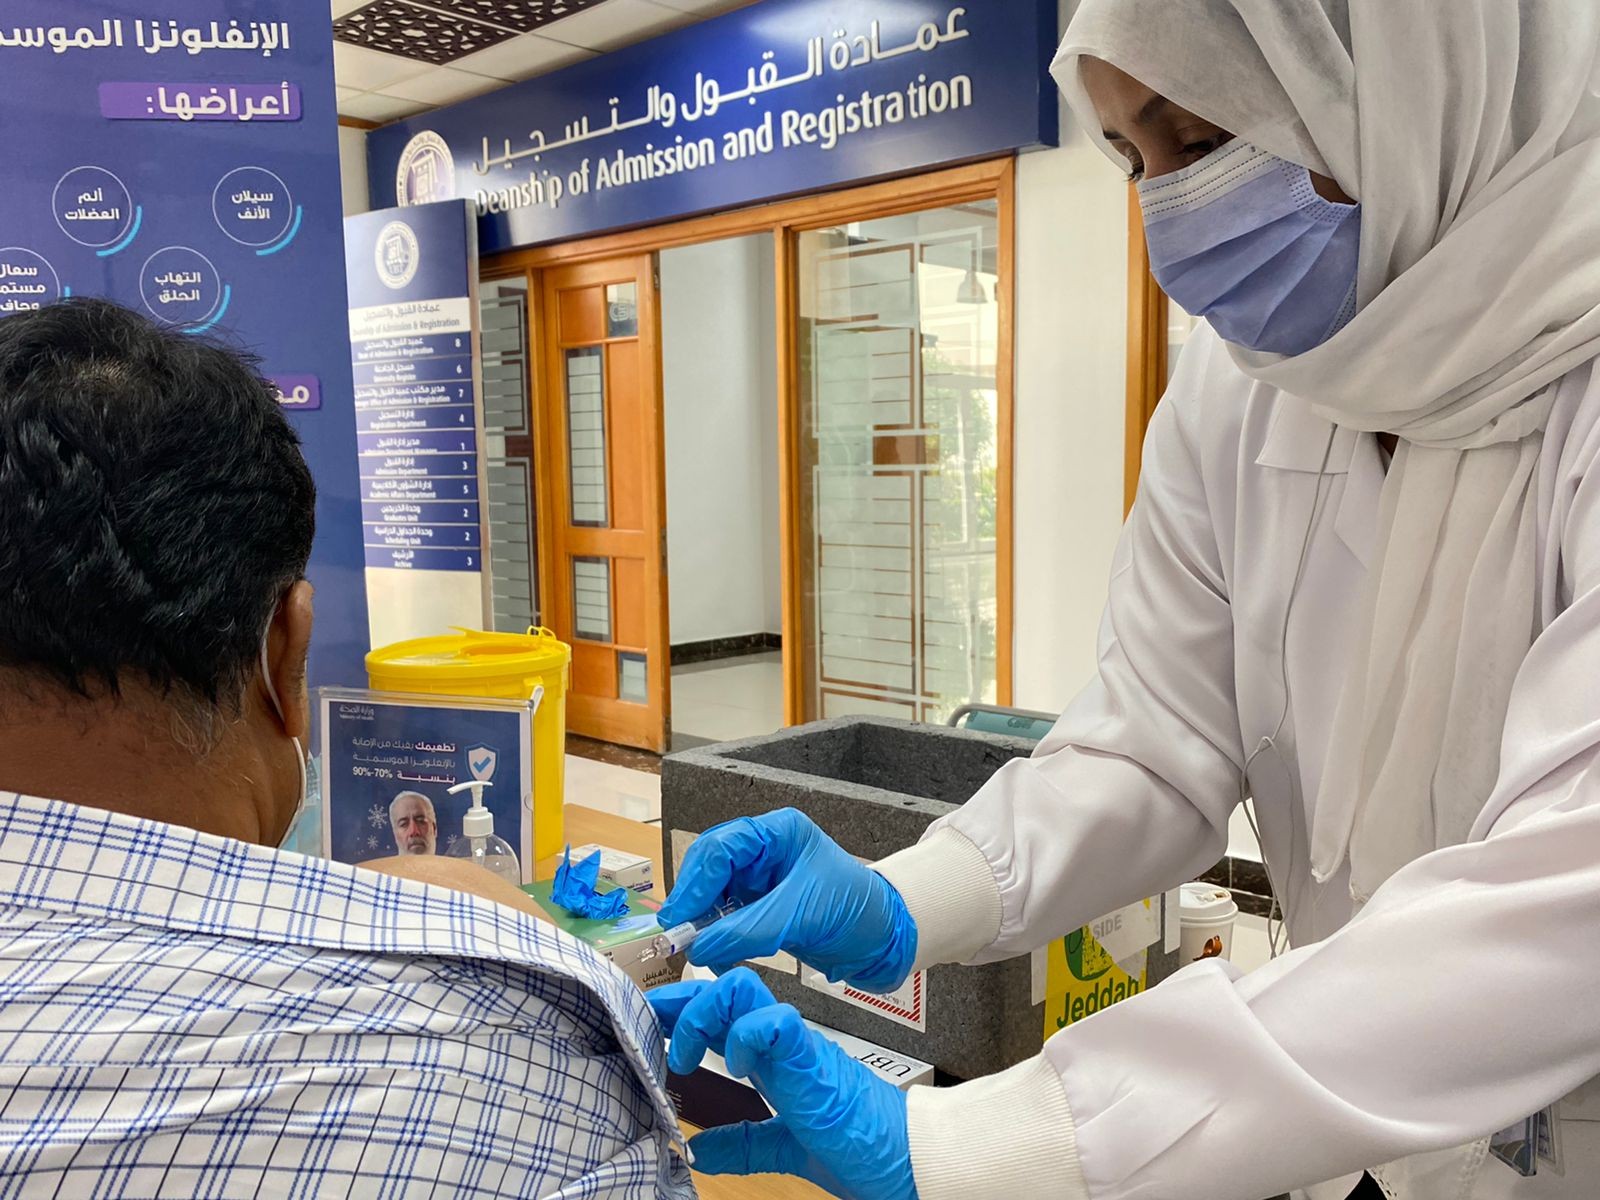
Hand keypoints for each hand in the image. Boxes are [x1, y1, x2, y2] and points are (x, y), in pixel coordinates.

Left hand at [650, 969, 916, 1199]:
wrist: (910, 1160)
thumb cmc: (860, 1146)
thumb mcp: (786, 1147)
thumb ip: (745, 1143)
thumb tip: (700, 1148)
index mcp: (776, 1059)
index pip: (723, 1015)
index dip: (683, 1013)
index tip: (650, 1024)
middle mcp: (784, 1042)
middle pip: (725, 989)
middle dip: (681, 1002)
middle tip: (654, 1029)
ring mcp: (798, 1045)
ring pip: (741, 991)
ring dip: (704, 1015)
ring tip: (689, 1056)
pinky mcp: (813, 1058)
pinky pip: (775, 1022)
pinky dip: (745, 1035)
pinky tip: (737, 1066)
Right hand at [658, 808, 915, 991]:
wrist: (886, 940)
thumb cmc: (853, 912)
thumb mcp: (800, 916)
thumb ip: (747, 930)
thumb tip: (696, 947)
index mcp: (777, 833)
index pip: (721, 847)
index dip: (695, 882)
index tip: (679, 917)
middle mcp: (764, 850)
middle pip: (710, 868)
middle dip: (694, 900)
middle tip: (676, 935)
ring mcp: (761, 879)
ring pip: (713, 894)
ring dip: (703, 922)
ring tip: (698, 950)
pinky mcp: (761, 907)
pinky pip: (726, 917)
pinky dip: (717, 937)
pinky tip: (717, 955)